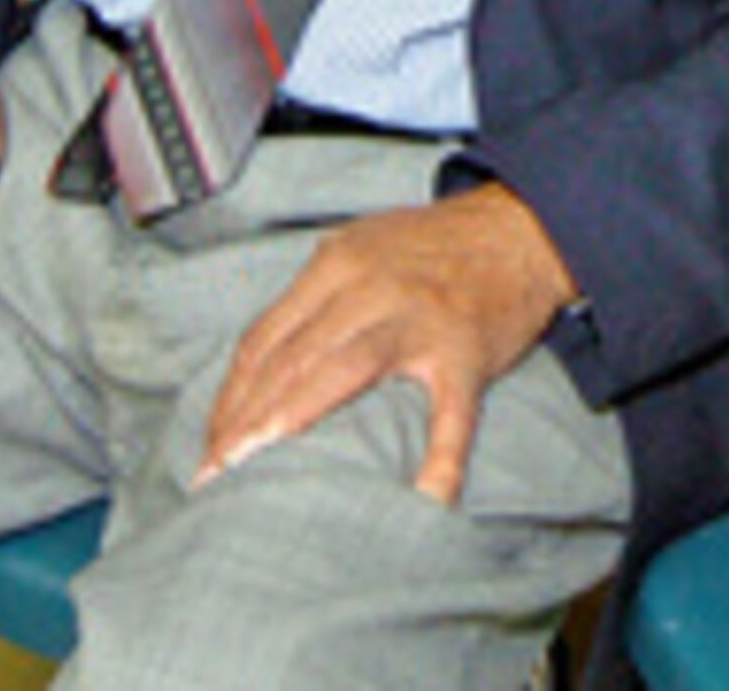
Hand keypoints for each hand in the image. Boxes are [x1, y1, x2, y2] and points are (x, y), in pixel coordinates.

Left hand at [197, 182, 578, 506]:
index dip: (230, 396)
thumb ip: (315, 297)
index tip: (208, 444)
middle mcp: (371, 286)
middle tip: (212, 474)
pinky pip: (449, 417)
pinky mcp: (466, 353)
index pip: (265, 338)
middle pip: (289, 358)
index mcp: (337, 263)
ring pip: (341, 371)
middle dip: (243, 420)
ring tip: (253, 473)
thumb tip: (261, 363)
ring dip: (288, 422)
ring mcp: (419, 320)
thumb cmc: (431, 248)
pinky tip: (423, 500)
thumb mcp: (361, 248)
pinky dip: (438, 462)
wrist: (521, 228)